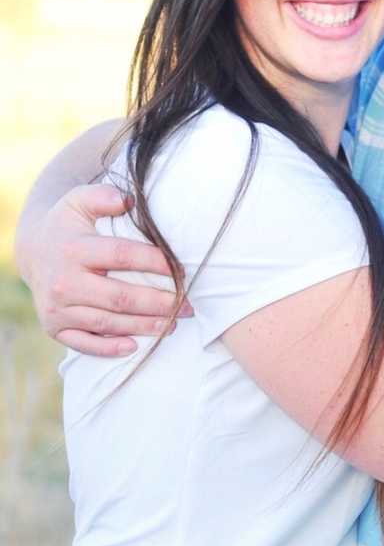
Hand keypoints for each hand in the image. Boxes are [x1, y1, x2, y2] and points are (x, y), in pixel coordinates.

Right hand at [18, 183, 188, 356]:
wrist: (33, 252)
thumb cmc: (68, 224)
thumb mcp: (80, 200)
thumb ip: (103, 196)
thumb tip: (128, 200)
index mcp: (74, 249)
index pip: (123, 256)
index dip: (156, 263)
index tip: (183, 271)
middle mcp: (64, 282)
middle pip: (119, 297)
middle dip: (159, 303)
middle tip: (187, 306)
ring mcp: (57, 308)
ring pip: (107, 323)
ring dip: (143, 327)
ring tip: (173, 325)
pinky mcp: (54, 327)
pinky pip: (83, 344)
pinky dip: (109, 349)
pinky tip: (135, 346)